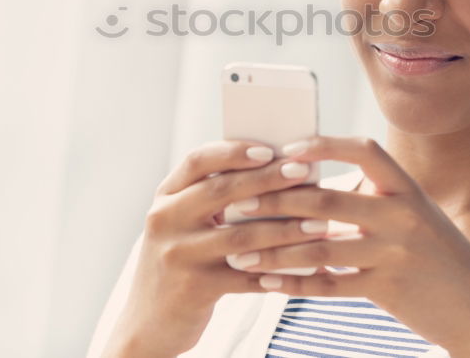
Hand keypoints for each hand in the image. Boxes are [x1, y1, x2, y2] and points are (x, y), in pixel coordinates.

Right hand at [103, 139, 331, 357]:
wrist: (148, 321)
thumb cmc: (181, 260)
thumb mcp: (183, 222)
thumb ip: (213, 197)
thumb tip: (276, 169)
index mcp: (166, 196)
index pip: (198, 161)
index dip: (233, 152)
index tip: (268, 149)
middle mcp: (165, 220)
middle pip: (221, 192)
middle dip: (267, 180)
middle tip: (303, 173)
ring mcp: (178, 255)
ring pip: (240, 236)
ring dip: (285, 229)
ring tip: (320, 224)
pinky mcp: (193, 288)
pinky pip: (246, 277)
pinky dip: (279, 271)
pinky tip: (308, 267)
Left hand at [228, 135, 469, 356]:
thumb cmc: (435, 257)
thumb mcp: (412, 216)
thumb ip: (370, 199)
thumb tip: (307, 187)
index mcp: (407, 189)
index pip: (364, 151)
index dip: (324, 146)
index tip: (287, 149)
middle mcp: (403, 215)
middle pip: (327, 201)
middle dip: (276, 202)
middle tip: (236, 203)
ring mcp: (396, 253)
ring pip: (320, 248)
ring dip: (273, 250)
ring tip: (238, 250)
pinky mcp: (388, 289)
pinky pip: (330, 285)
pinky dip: (294, 283)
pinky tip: (266, 282)